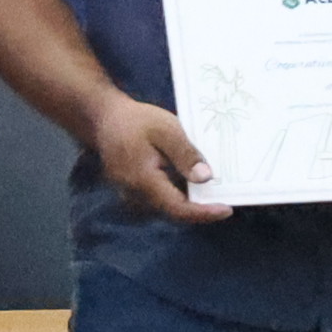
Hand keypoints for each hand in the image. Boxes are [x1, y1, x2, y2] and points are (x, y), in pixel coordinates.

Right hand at [86, 97, 230, 225]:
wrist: (105, 119)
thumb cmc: (136, 121)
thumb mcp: (166, 129)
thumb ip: (185, 154)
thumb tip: (206, 178)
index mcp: (143, 180)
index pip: (177, 208)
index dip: (203, 213)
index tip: (227, 210)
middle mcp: (134, 195)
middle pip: (173, 213)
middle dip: (200, 209)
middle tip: (226, 199)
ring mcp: (131, 196)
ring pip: (166, 209)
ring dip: (189, 203)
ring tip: (212, 191)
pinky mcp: (132, 193)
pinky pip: (158, 202)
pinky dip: (177, 196)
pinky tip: (191, 183)